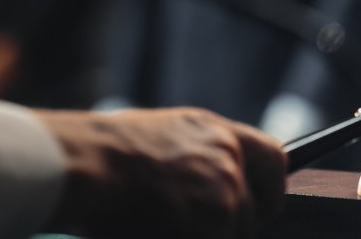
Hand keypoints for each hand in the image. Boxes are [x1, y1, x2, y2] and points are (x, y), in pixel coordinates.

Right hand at [35, 107, 286, 238]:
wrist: (85, 164)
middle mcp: (228, 159)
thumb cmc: (103, 154)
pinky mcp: (213, 223)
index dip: (270, 189)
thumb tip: (214, 186)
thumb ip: (198, 157)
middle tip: (197, 229)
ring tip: (162, 228)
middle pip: (256, 212)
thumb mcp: (163, 136)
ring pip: (234, 235)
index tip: (260, 206)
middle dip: (231, 230)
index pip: (274, 159)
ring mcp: (224, 192)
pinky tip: (158, 233)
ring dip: (207, 238)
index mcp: (216, 133)